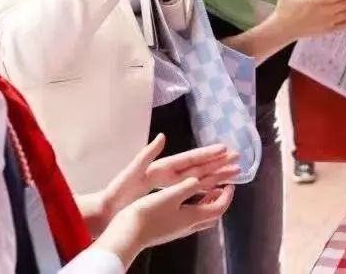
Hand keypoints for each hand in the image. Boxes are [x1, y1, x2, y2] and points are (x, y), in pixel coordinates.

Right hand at [95, 177, 233, 267]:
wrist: (126, 236)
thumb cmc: (147, 214)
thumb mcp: (170, 196)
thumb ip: (188, 187)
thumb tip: (202, 180)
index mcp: (192, 217)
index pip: (219, 208)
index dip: (227, 196)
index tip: (230, 184)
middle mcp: (188, 226)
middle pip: (212, 215)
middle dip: (220, 201)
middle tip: (222, 187)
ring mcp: (177, 230)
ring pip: (200, 218)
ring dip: (207, 204)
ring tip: (207, 191)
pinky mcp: (167, 230)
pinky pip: (188, 219)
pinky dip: (194, 208)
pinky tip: (183, 202)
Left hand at [96, 135, 239, 233]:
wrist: (107, 209)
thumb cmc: (117, 192)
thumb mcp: (130, 172)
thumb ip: (146, 155)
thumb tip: (162, 136)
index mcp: (162, 167)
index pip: (189, 158)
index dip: (206, 154)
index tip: (224, 148)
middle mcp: (169, 173)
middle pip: (199, 166)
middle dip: (218, 162)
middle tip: (238, 157)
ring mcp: (170, 183)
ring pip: (199, 177)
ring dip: (216, 173)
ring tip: (235, 171)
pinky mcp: (169, 194)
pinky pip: (192, 189)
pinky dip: (206, 186)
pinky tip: (217, 186)